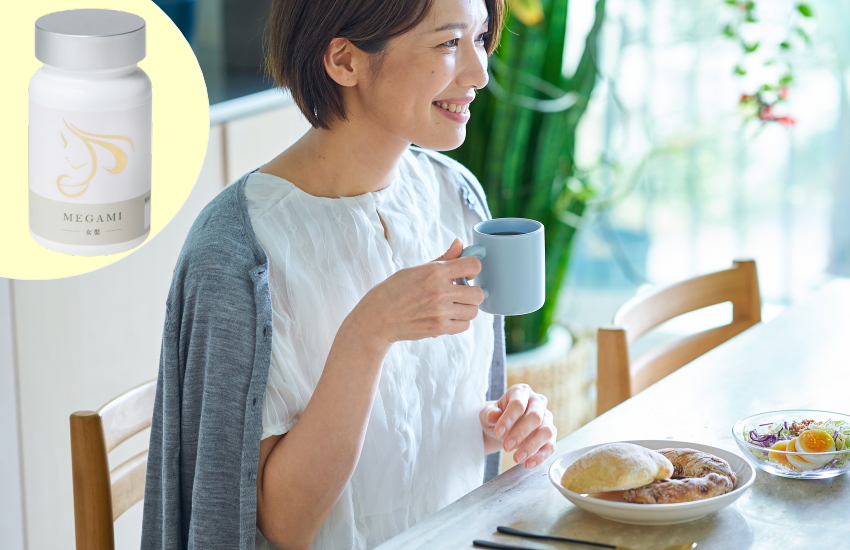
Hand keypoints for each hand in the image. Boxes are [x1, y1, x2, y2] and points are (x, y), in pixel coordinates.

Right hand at [352, 237, 485, 344]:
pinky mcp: (439, 328)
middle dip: (472, 292)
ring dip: (466, 309)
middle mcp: (440, 291)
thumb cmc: (394, 291)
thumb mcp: (416, 269)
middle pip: (479, 293)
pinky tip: (446, 317)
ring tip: (452, 306)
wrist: (378, 318)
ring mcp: (441, 311)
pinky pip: (465, 326)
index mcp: (435, 271)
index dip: (473, 269)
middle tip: (459, 293)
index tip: (466, 274)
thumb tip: (460, 243)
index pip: (473, 265)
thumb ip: (443, 258)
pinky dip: (459, 322)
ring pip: (473, 311)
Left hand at [480, 384, 555, 468]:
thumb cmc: (495, 417)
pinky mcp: (550, 435)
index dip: (509, 419)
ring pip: (546, 431)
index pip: (518, 404)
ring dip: (531, 446)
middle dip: (520, 433)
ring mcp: (546, 418)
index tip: (499, 433)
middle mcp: (537, 402)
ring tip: (516, 458)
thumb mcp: (486, 414)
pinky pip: (550, 446)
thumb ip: (489, 413)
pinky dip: (540, 456)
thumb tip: (494, 415)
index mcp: (521, 392)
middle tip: (506, 447)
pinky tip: (528, 463)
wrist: (501, 429)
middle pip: (535, 417)